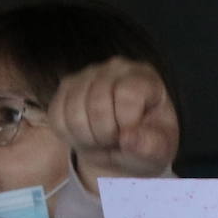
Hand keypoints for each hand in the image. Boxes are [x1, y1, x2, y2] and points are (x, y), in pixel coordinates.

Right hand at [48, 57, 178, 193]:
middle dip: (106, 135)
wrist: (123, 148)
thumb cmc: (146, 143)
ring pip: (73, 112)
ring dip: (88, 138)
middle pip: (97, 104)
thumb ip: (151, 146)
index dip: (127, 123)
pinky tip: (87, 136)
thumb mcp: (160, 149)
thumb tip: (129, 138)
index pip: (127, 94)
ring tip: (103, 141)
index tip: (132, 135)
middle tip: (116, 141)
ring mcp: (87, 75)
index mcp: (145, 77)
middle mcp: (115, 68)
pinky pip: (57, 117)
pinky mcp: (65, 89)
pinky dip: (70, 136)